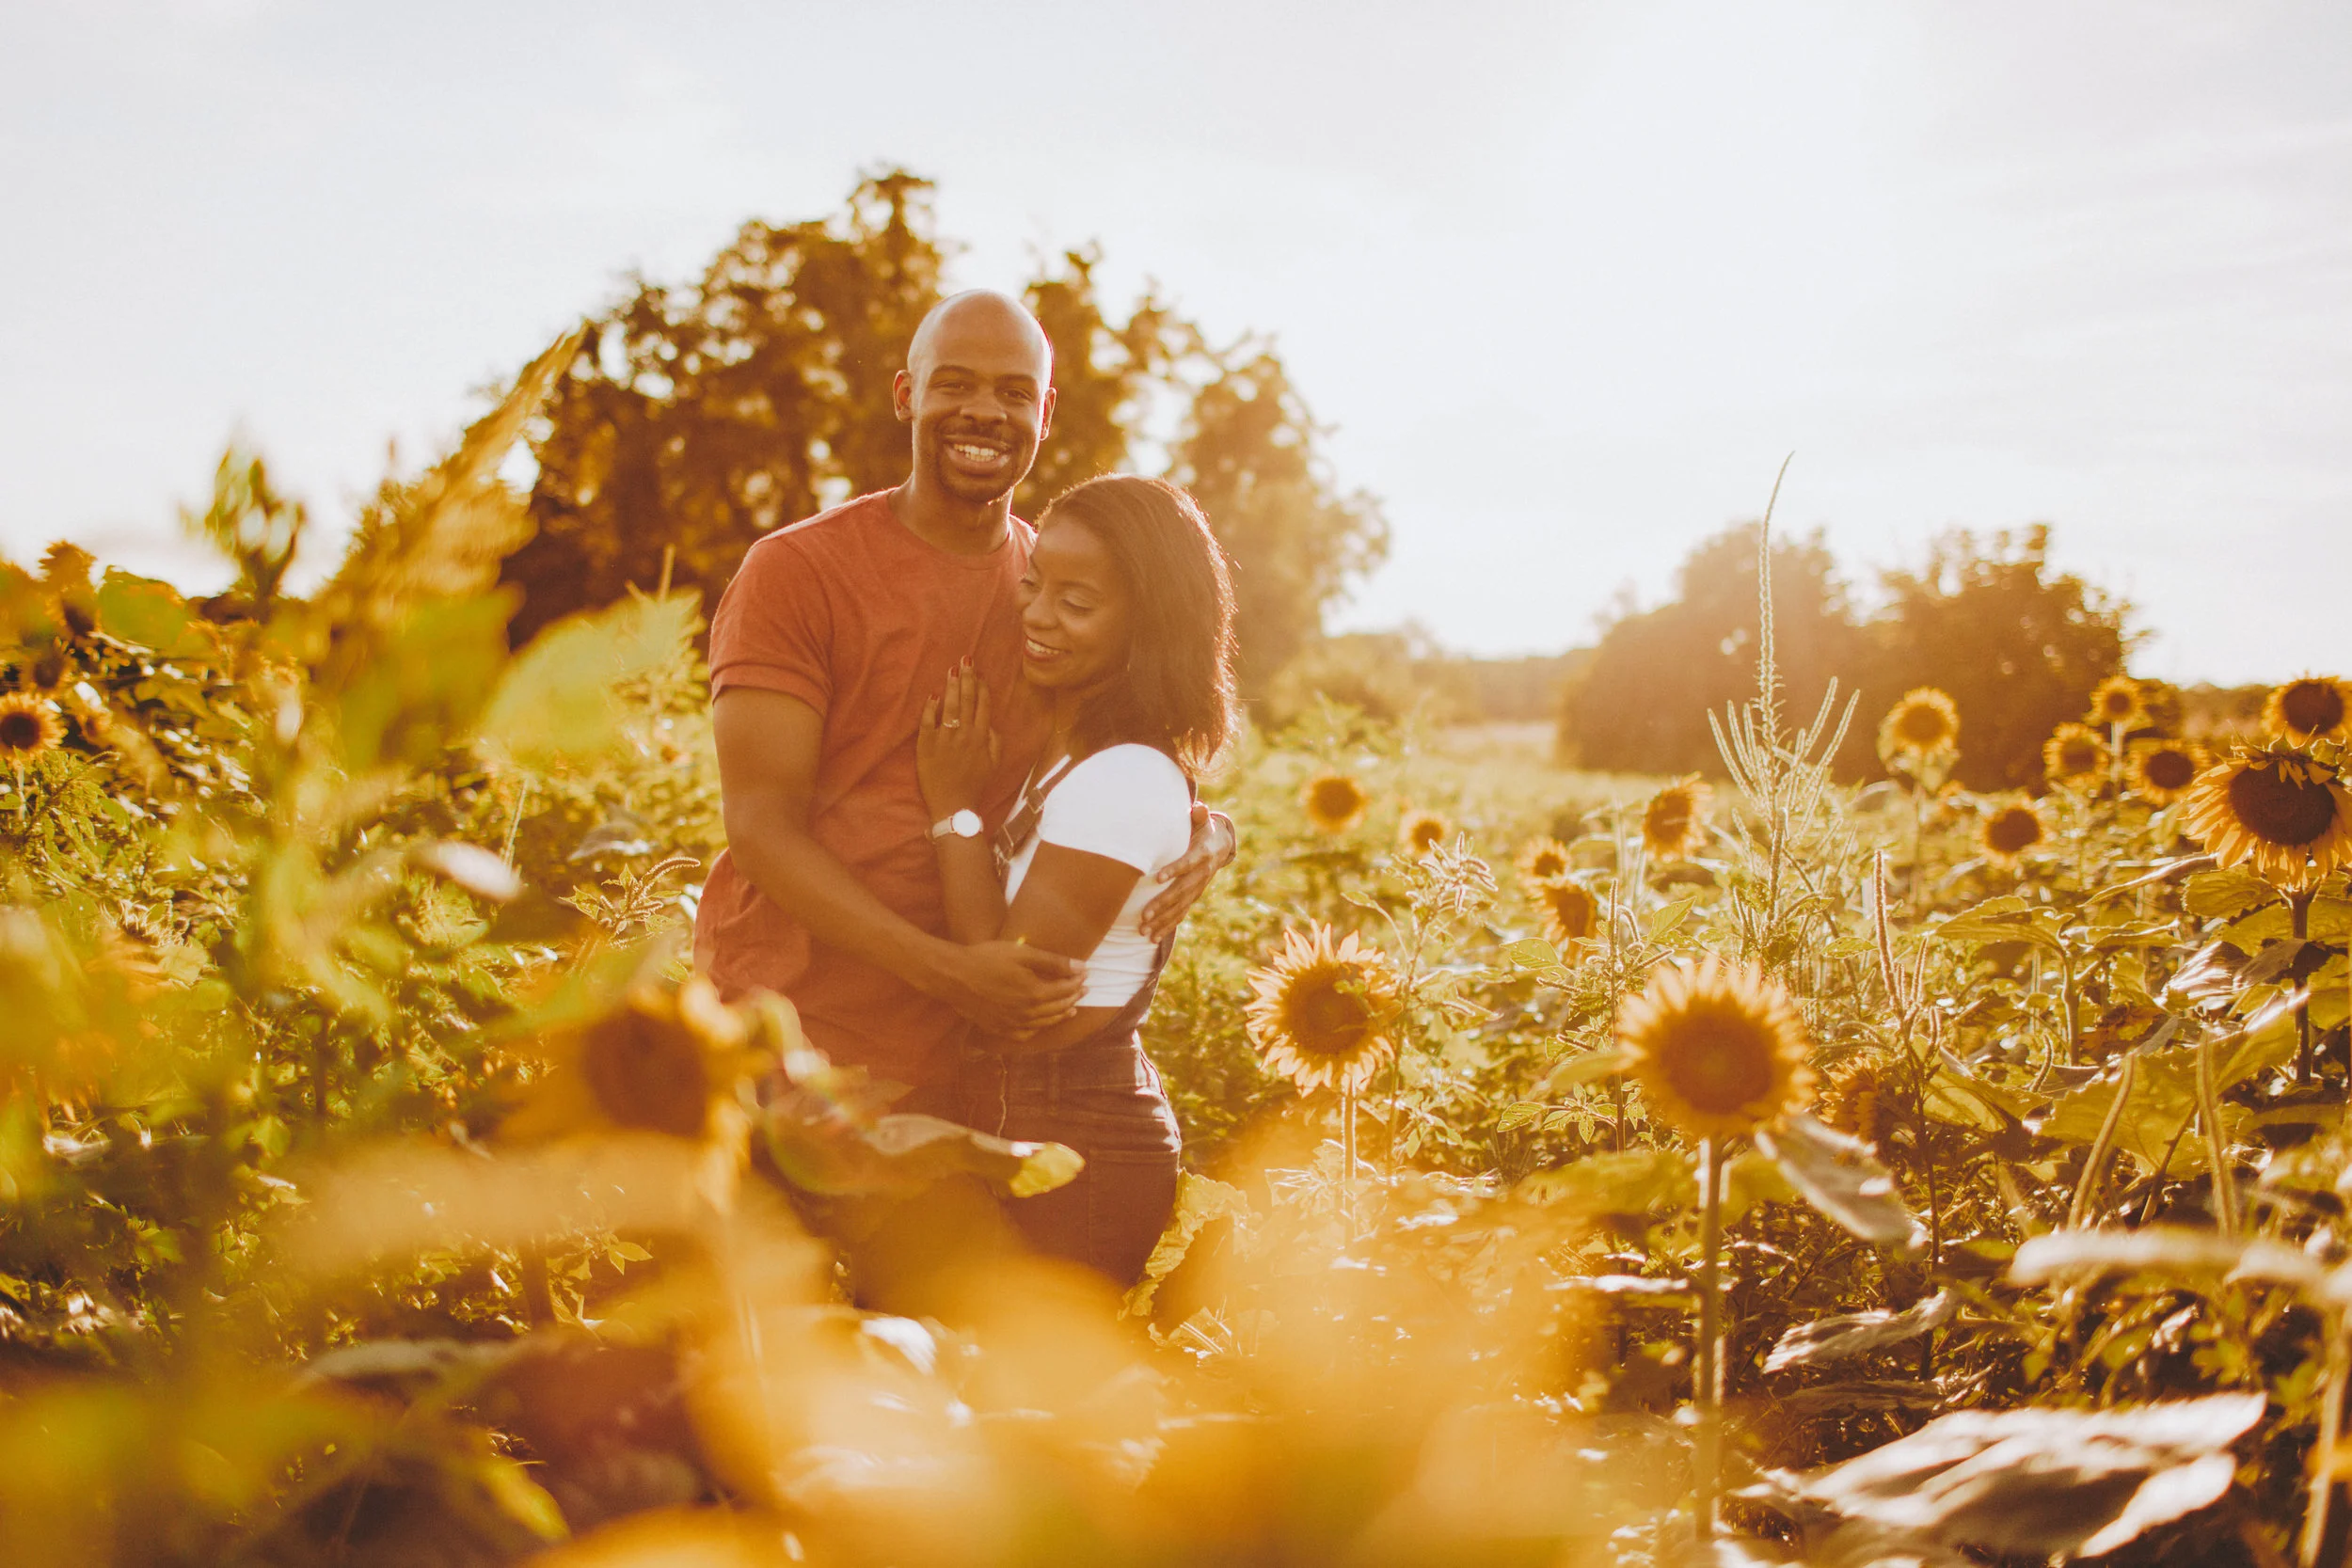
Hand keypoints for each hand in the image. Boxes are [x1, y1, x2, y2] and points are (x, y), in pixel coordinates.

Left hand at [915, 661, 999, 820]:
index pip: (983, 705)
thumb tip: (991, 724)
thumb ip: (995, 742)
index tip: (980, 673)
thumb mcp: (994, 765)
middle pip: (967, 700)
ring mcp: (945, 738)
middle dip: (967, 678)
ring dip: (952, 686)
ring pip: (950, 706)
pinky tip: (933, 695)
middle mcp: (965, 734)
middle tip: (966, 660)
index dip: (982, 687)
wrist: (953, 806)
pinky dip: (931, 707)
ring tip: (951, 670)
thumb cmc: (974, 785)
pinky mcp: (926, 745)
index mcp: (982, 737)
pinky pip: (928, 721)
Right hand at [930, 940, 1085, 1033]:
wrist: (954, 976)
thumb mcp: (1022, 953)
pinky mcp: (999, 1029)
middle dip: (1074, 997)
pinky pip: (1025, 1034)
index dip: (1078, 981)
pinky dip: (1038, 1029)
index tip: (1086, 973)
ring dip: (1061, 1014)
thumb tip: (1081, 966)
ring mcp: (1013, 1024)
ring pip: (1045, 1023)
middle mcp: (1027, 1013)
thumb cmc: (987, 958)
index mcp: (1035, 993)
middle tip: (1085, 990)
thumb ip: (1053, 962)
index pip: (1066, 990)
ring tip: (1072, 1008)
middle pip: (1059, 1007)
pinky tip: (1041, 1024)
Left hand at [1139, 804, 1235, 941]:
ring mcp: (1197, 889)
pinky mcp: (1193, 898)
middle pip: (1181, 891)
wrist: (1220, 846)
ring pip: (1179, 907)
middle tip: (1144, 914)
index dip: (1175, 870)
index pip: (1188, 863)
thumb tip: (1199, 807)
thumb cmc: (1203, 829)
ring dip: (1162, 920)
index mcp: (1202, 854)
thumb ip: (1198, 816)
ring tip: (1144, 931)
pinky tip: (1152, 938)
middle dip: (1162, 904)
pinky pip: (1180, 914)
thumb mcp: (1203, 821)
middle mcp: (1201, 875)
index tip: (1158, 877)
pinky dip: (1167, 927)